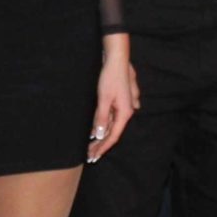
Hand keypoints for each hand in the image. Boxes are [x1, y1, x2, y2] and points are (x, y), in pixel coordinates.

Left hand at [86, 41, 138, 161]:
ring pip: (112, 126)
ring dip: (102, 137)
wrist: (116, 59)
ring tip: (91, 146)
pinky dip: (104, 126)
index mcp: (125, 113)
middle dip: (101, 145)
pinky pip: (112, 118)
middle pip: (113, 133)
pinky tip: (96, 131)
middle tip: (89, 155)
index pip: (112, 136)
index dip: (102, 148)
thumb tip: (99, 135)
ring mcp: (124, 107)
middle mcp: (126, 112)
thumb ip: (102, 117)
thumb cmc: (111, 77)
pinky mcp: (119, 102)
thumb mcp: (104, 98)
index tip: (92, 156)